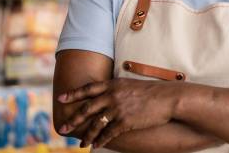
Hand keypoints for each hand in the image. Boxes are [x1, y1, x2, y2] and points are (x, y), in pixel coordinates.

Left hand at [57, 78, 176, 147]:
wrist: (168, 98)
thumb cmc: (152, 92)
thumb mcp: (131, 85)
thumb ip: (117, 89)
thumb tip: (107, 95)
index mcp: (113, 84)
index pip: (88, 88)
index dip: (73, 94)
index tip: (61, 98)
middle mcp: (112, 95)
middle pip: (87, 108)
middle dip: (73, 120)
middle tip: (63, 128)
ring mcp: (118, 108)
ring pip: (95, 124)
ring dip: (86, 135)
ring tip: (81, 144)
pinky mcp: (126, 121)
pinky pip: (108, 133)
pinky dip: (100, 140)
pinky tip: (96, 146)